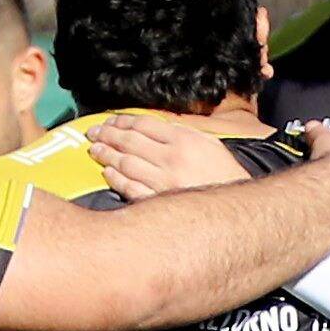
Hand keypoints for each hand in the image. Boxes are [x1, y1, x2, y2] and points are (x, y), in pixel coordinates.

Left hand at [79, 108, 253, 200]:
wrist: (236, 210)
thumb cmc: (224, 174)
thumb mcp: (209, 143)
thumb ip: (182, 132)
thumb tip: (155, 125)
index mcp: (183, 140)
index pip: (143, 124)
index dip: (122, 121)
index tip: (110, 121)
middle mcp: (171, 159)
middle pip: (129, 142)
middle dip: (106, 135)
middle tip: (93, 134)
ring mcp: (163, 182)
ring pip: (125, 164)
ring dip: (106, 155)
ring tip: (95, 150)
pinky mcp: (158, 202)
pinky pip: (130, 188)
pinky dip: (116, 179)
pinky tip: (107, 173)